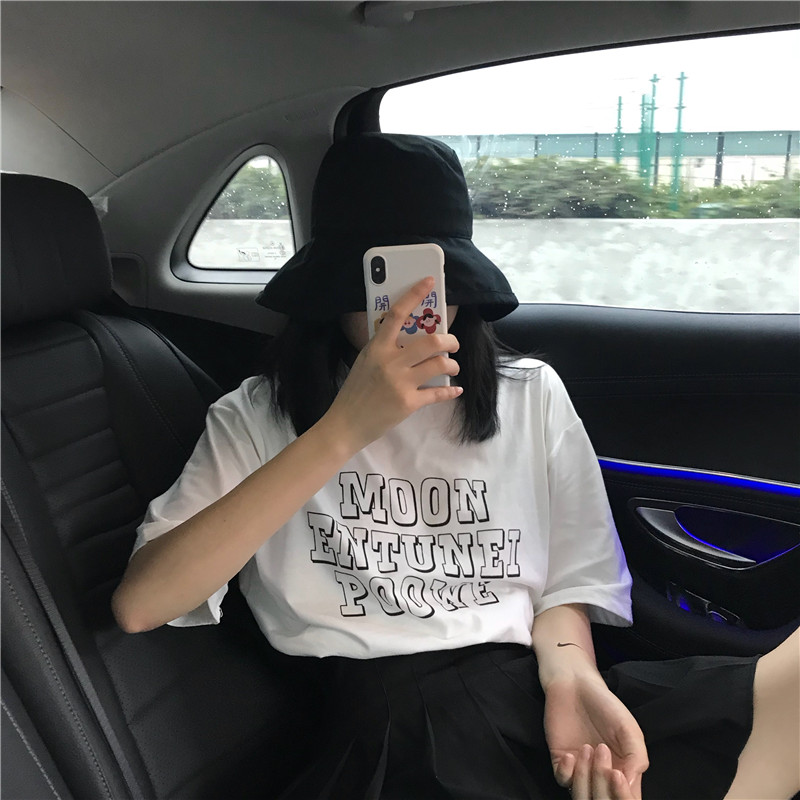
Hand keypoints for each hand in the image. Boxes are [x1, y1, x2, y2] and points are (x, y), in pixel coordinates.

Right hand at [326, 277, 461, 449]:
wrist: (345, 424)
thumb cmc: (354, 392)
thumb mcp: (365, 362)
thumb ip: (384, 349)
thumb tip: (410, 338)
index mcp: (376, 348)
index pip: (396, 314)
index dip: (414, 294)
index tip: (429, 281)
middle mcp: (390, 362)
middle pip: (432, 342)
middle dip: (450, 341)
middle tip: (452, 344)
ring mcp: (400, 383)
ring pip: (440, 365)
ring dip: (452, 364)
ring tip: (452, 367)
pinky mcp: (408, 403)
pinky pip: (438, 393)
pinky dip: (450, 391)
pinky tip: (455, 390)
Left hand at [544, 674, 647, 798]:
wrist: (575, 684)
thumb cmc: (606, 705)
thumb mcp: (629, 728)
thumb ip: (637, 757)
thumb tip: (631, 785)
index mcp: (625, 770)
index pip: (628, 798)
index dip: (624, 796)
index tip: (618, 775)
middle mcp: (603, 775)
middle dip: (603, 783)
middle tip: (602, 751)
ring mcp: (581, 770)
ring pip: (583, 796)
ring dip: (585, 777)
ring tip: (588, 748)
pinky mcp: (561, 761)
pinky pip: (563, 780)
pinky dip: (567, 773)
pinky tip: (571, 754)